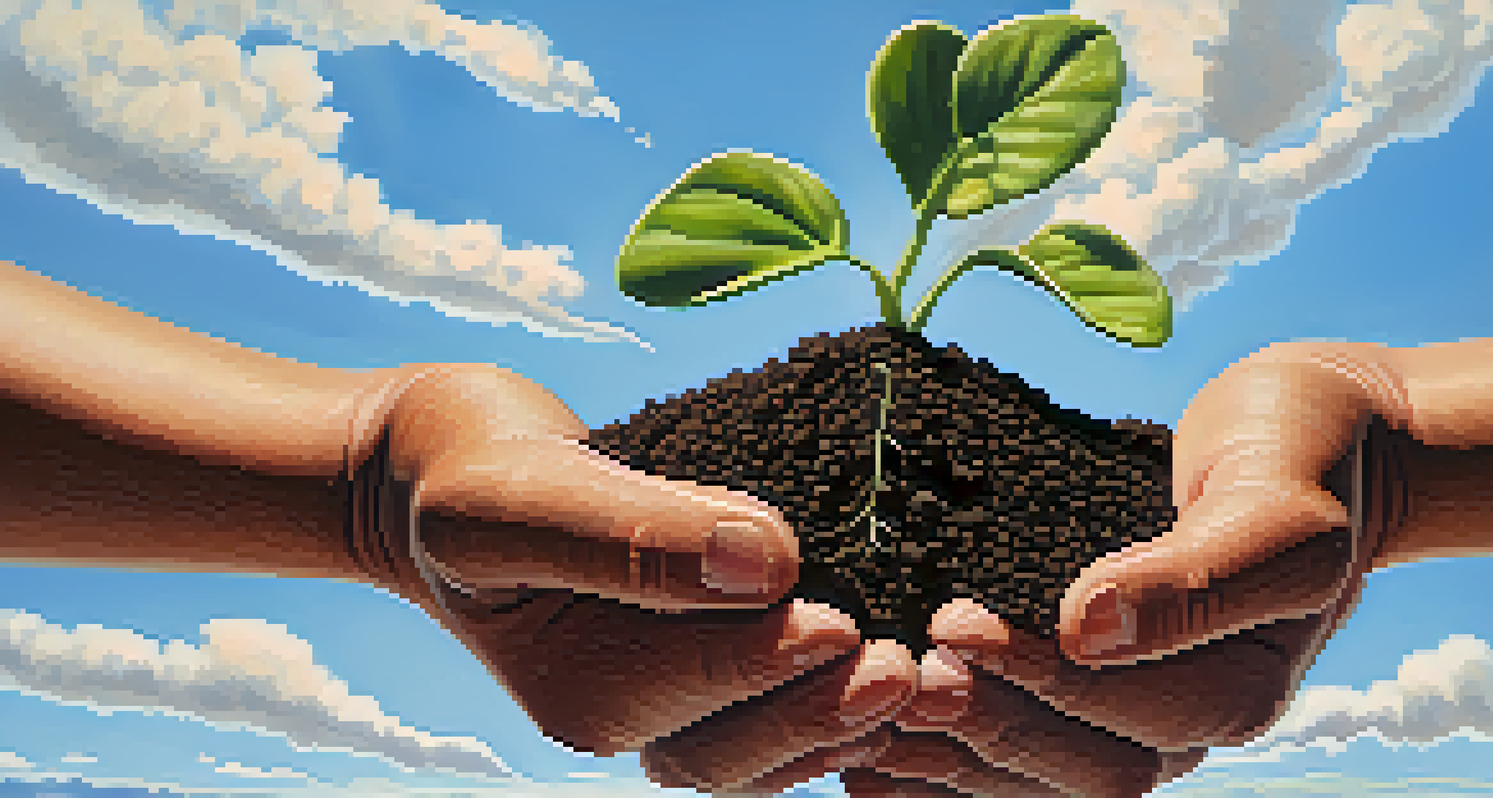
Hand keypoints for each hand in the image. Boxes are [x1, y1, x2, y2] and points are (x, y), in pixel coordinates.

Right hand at [348, 363, 884, 758]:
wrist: (438, 471)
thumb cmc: (469, 470)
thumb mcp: (521, 494)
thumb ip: (633, 533)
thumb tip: (767, 563)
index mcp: (578, 688)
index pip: (697, 687)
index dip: (777, 659)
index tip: (849, 624)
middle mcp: (619, 713)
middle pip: (737, 745)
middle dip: (825, 708)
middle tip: (909, 672)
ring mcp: (654, 698)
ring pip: (759, 746)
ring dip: (837, 720)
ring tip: (917, 683)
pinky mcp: (685, 665)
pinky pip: (760, 712)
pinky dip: (820, 706)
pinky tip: (876, 679)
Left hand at [788, 341, 1408, 795]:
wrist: (1313, 441)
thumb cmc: (1298, 457)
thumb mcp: (1275, 504)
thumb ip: (1198, 573)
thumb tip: (1088, 631)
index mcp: (1237, 687)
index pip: (1121, 715)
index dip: (1031, 679)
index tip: (952, 622)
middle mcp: (1187, 718)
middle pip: (1080, 770)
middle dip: (985, 726)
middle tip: (902, 673)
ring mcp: (1143, 712)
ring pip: (1049, 784)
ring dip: (959, 764)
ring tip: (872, 728)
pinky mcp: (1102, 691)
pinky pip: (1033, 758)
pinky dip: (959, 770)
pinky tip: (884, 756)